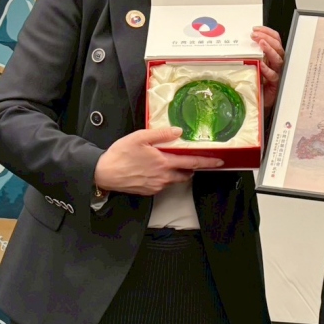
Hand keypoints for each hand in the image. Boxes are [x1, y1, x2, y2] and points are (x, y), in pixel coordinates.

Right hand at [94, 127, 223, 195]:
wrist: (104, 173)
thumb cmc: (120, 154)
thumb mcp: (140, 137)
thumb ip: (161, 134)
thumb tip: (178, 131)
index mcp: (164, 162)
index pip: (192, 163)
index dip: (207, 162)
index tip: (220, 161)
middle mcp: (163, 177)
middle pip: (186, 174)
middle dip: (194, 168)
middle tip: (198, 161)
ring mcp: (156, 186)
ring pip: (174, 180)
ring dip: (178, 173)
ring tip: (174, 163)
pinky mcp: (149, 191)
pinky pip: (163, 184)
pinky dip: (165, 177)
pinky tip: (157, 170)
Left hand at [252, 26, 284, 109]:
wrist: (258, 98)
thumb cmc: (256, 80)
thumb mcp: (253, 63)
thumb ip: (251, 53)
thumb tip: (240, 41)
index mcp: (272, 55)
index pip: (275, 39)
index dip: (267, 32)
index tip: (256, 28)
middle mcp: (276, 62)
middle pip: (278, 47)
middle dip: (267, 38)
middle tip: (254, 35)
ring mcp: (277, 72)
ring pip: (278, 59)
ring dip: (269, 49)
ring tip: (261, 43)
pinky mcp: (275, 84)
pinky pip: (273, 75)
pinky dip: (267, 69)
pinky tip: (261, 65)